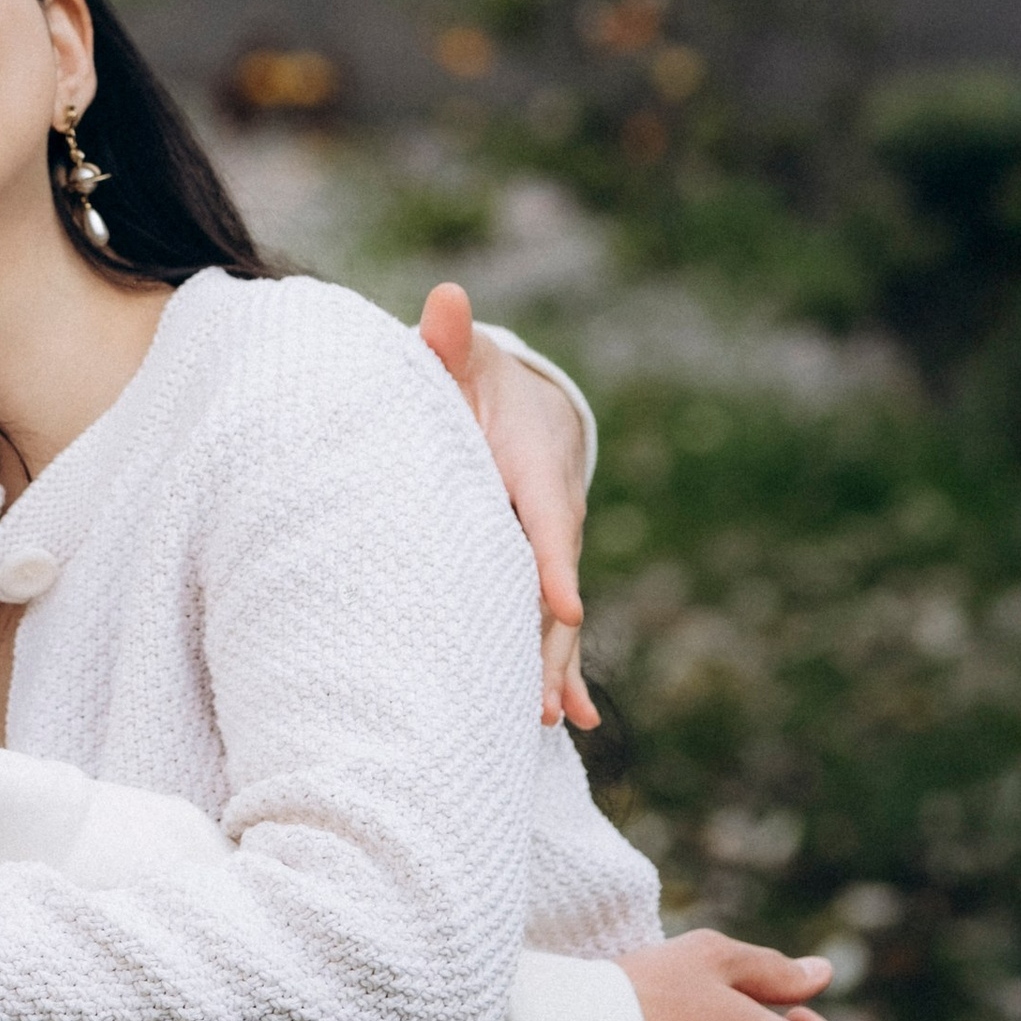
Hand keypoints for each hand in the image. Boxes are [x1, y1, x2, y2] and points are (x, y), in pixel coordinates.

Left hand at [419, 282, 595, 729]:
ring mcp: (547, 553)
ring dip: (555, 668)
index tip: (562, 606)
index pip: (548, 518)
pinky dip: (562, 669)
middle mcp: (551, 518)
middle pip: (556, 586)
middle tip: (545, 699)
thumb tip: (445, 297)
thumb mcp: (463, 358)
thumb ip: (448, 340)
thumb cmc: (475, 382)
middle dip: (552, 643)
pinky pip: (549, 625)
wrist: (522, 405)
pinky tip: (575, 722)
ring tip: (554, 722)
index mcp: (533, 468)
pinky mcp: (536, 575)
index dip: (554, 562)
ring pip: (554, 617)